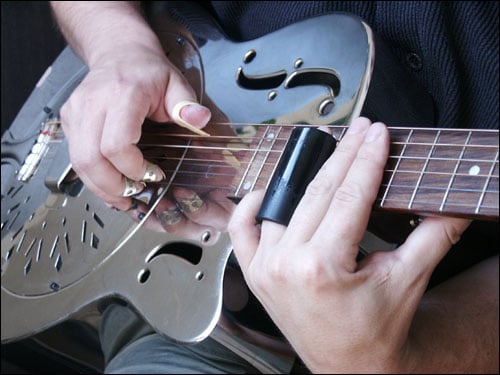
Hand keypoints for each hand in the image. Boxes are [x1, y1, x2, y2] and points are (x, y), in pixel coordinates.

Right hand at [60, 42, 209, 210]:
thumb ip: (187, 105)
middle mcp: (92, 103)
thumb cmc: (147, 71)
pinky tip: (110, 183)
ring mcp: (76, 112)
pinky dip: (92, 177)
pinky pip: (74, 157)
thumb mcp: (176, 84)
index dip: (133, 169)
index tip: (153, 174)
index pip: (116, 145)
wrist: (119, 53)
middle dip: (113, 186)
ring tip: (123, 195)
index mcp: (121, 94)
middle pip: (90, 159)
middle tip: (135, 193)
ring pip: (77, 162)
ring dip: (100, 187)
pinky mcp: (69, 120)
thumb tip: (199, 120)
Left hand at [228, 117, 470, 371]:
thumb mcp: (408, 280)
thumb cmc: (376, 329)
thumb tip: (453, 204)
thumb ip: (432, 236)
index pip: (349, 196)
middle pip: (318, 192)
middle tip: (360, 130)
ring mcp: (265, 267)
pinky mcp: (255, 273)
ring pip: (284, 204)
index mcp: (322, 267)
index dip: (366, 159)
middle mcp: (286, 263)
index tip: (376, 134)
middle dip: (344, 156)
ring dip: (306, 174)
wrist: (349, 365)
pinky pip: (242, 230)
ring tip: (328, 149)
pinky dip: (252, 206)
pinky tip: (269, 189)